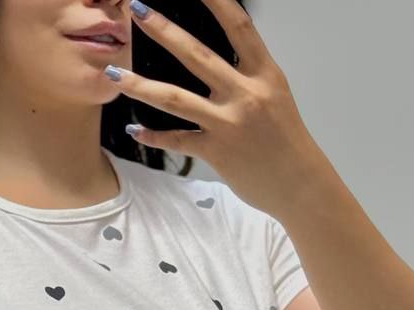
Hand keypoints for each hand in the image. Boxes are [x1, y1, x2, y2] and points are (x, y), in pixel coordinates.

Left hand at [116, 0, 327, 220]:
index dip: (216, 1)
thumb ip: (248, 74)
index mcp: (264, 74)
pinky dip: (154, 136)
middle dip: (163, 30)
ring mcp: (229, 124)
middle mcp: (245, 95)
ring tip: (113, 73)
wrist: (300, 186)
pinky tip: (134, 129)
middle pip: (197, 55)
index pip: (238, 25)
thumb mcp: (274, 95)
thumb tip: (218, 55)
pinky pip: (177, 141)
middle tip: (136, 10)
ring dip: (140, 85)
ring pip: (175, 99)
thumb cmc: (286, 140)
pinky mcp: (216, 153)